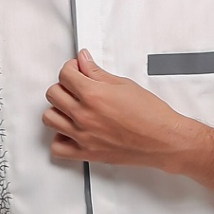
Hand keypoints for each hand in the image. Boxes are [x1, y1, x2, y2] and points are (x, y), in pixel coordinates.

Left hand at [43, 50, 200, 168]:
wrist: (163, 140)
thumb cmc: (150, 114)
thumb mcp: (124, 85)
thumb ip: (97, 73)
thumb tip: (84, 61)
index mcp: (93, 95)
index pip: (64, 74)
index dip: (71, 68)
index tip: (78, 70)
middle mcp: (84, 115)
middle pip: (53, 94)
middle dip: (63, 86)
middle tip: (76, 87)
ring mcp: (83, 136)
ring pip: (49, 118)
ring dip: (58, 110)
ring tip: (72, 108)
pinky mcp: (87, 153)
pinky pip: (58, 147)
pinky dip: (60, 138)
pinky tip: (71, 131)